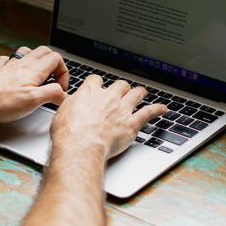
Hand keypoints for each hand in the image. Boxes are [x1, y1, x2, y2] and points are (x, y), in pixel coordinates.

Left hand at [0, 46, 68, 122]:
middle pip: (45, 52)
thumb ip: (52, 94)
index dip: (64, 72)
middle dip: (54, 64)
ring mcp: (10, 66)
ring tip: (39, 75)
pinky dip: (17, 64)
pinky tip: (16, 73)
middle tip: (53, 81)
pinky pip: (10, 60)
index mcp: (33, 69)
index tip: (60, 88)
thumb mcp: (32, 101)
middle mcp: (22, 64)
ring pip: (28, 52)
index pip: (56, 58)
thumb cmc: (0, 102)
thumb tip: (63, 94)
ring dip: (37, 60)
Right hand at [50, 75, 166, 159]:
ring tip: (142, 93)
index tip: (98, 86)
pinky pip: (148, 112)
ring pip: (136, 94)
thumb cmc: (68, 133)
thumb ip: (71, 105)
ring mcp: (122, 109)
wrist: (81, 146)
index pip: (96, 80)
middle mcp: (108, 97)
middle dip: (121, 87)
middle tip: (122, 91)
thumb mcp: (61, 113)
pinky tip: (163, 108)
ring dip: (139, 93)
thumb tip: (71, 103)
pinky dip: (157, 109)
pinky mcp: (131, 123)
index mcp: (89, 92)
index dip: (98, 83)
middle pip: (119, 84)